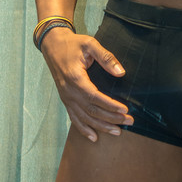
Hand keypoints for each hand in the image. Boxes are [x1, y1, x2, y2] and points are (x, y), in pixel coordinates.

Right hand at [41, 27, 133, 141]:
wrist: (53, 45)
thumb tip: (120, 72)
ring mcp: (66, 98)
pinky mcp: (65, 99)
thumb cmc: (73, 44)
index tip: (125, 109)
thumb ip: (106, 57)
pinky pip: (74, 118)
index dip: (110, 105)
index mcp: (76, 79)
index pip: (95, 97)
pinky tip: (94, 137)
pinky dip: (84, 129)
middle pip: (92, 111)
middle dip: (111, 118)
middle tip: (128, 121)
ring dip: (101, 126)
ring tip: (117, 132)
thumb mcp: (90, 44)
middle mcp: (69, 92)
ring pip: (84, 118)